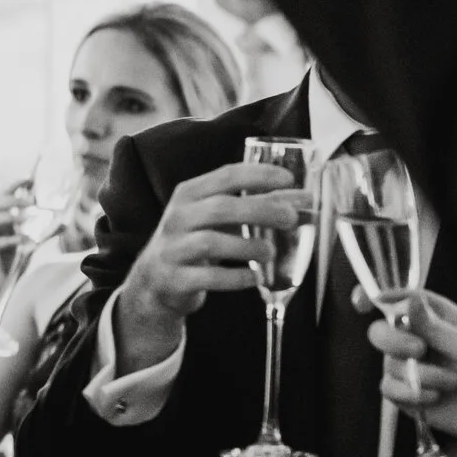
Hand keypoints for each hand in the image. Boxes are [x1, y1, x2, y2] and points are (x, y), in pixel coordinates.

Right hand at [0, 182, 32, 314]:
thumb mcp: (30, 244)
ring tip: (24, 219)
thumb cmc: (11, 263)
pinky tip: (19, 241)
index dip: (15, 185)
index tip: (30, 179)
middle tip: (32, 203)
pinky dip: (4, 240)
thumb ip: (43, 233)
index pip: (2, 195)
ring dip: (8, 217)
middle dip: (14, 200)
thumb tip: (64, 223)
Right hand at [108, 161, 301, 372]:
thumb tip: (302, 200)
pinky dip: (237, 277)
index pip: (225, 175)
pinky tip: (254, 277)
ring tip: (270, 253)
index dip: (259, 175)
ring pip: (211, 241)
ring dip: (248, 246)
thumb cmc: (195, 242)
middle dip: (261, 210)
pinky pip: (208, 277)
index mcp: (189, 194)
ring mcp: (172, 249)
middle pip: (221, 207)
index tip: (289, 179)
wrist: (155, 281)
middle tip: (290, 218)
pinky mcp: (174, 279)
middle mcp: (177, 217)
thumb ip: (255, 207)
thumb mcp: (217, 219)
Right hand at [354, 285, 456, 449]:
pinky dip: (412, 394)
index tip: (365, 303)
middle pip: (380, 331)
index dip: (375, 297)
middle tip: (419, 350)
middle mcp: (415, 338)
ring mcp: (408, 365)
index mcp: (433, 317)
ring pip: (389, 364)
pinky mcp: (404, 390)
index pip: (398, 299)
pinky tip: (434, 397)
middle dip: (395, 341)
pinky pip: (389, 389)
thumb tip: (408, 300)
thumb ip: (434, 326)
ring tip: (451, 382)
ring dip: (421, 376)